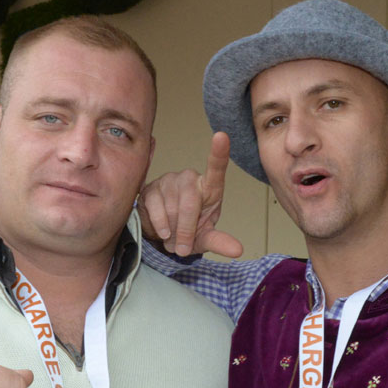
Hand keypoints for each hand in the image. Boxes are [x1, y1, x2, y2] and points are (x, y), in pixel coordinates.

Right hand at [138, 132, 243, 257]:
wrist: (163, 234)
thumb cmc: (189, 230)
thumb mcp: (205, 238)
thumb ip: (220, 242)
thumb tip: (238, 251)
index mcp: (209, 187)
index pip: (216, 169)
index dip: (219, 153)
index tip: (222, 136)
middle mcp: (190, 179)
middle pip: (190, 202)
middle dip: (186, 230)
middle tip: (183, 248)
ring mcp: (169, 181)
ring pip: (171, 208)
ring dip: (172, 230)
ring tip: (173, 237)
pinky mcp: (150, 188)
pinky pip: (154, 208)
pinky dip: (159, 225)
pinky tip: (162, 231)